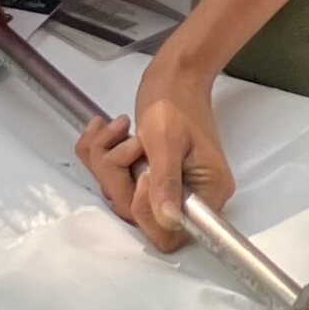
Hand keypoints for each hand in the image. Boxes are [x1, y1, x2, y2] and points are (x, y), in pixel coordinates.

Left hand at [74, 51, 235, 254]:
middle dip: (117, 175)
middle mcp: (189, 198)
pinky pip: (113, 179)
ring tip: (118, 126)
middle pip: (138, 214)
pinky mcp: (148, 176)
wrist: (173, 75)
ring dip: (107, 160)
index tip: (143, 173)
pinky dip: (101, 153)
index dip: (146, 211)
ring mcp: (167, 188)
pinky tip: (105, 127)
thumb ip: (166, 180)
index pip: (171, 234)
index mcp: (207, 193)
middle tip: (124, 139)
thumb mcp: (167, 139)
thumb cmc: (174, 102)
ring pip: (120, 194)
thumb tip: (168, 220)